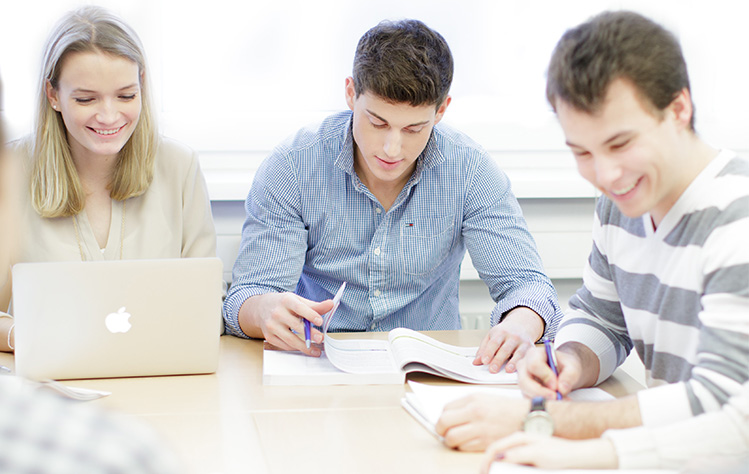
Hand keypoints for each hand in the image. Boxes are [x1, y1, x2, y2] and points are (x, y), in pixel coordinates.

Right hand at [238, 292, 333, 356]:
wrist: (261, 308)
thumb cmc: (284, 304)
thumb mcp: (298, 300)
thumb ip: (315, 305)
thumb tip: (331, 304)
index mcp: (286, 301)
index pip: (299, 308)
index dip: (310, 314)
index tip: (320, 321)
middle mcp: (277, 313)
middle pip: (295, 325)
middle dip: (309, 333)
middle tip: (321, 338)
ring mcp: (272, 326)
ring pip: (290, 339)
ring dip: (305, 346)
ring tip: (316, 350)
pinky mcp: (269, 336)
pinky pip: (285, 345)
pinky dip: (296, 348)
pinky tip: (305, 349)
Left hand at [434, 394, 529, 450]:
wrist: (527, 417)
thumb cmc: (507, 408)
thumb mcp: (484, 398)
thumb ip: (466, 406)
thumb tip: (449, 416)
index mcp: (473, 399)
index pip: (445, 409)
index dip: (443, 417)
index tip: (445, 422)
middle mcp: (474, 412)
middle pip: (444, 423)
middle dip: (441, 430)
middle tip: (444, 432)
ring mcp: (480, 428)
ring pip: (451, 438)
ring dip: (451, 441)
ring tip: (456, 439)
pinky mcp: (486, 442)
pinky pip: (464, 447)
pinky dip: (463, 447)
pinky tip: (469, 443)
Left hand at [474, 307, 542, 372]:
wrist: (521, 325)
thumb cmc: (504, 333)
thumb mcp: (492, 336)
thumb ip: (483, 349)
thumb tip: (476, 362)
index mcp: (500, 332)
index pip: (493, 343)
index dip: (488, 352)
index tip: (484, 361)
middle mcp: (512, 336)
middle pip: (505, 349)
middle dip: (498, 360)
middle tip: (492, 370)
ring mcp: (522, 342)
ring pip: (518, 353)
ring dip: (513, 362)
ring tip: (507, 370)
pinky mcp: (530, 348)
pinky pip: (527, 356)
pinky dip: (523, 363)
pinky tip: (520, 369)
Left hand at [480, 433, 617, 472]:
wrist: (579, 454)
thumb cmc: (557, 457)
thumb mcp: (533, 455)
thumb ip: (518, 457)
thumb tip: (501, 465)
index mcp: (520, 438)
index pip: (495, 447)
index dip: (485, 460)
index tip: (483, 471)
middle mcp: (522, 438)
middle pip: (495, 449)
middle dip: (486, 464)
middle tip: (483, 473)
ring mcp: (529, 444)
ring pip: (502, 453)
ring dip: (492, 466)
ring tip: (490, 472)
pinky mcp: (537, 452)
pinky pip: (514, 457)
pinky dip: (506, 464)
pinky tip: (500, 470)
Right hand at [517, 343, 585, 398]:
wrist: (563, 371)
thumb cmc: (566, 365)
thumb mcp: (572, 367)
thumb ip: (569, 376)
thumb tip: (561, 389)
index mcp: (534, 354)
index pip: (534, 365)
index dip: (545, 376)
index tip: (556, 386)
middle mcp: (524, 365)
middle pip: (524, 381)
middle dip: (540, 392)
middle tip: (556, 397)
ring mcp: (522, 378)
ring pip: (525, 392)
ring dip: (542, 399)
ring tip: (560, 399)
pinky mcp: (525, 389)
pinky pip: (529, 399)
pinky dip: (542, 402)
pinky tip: (556, 401)